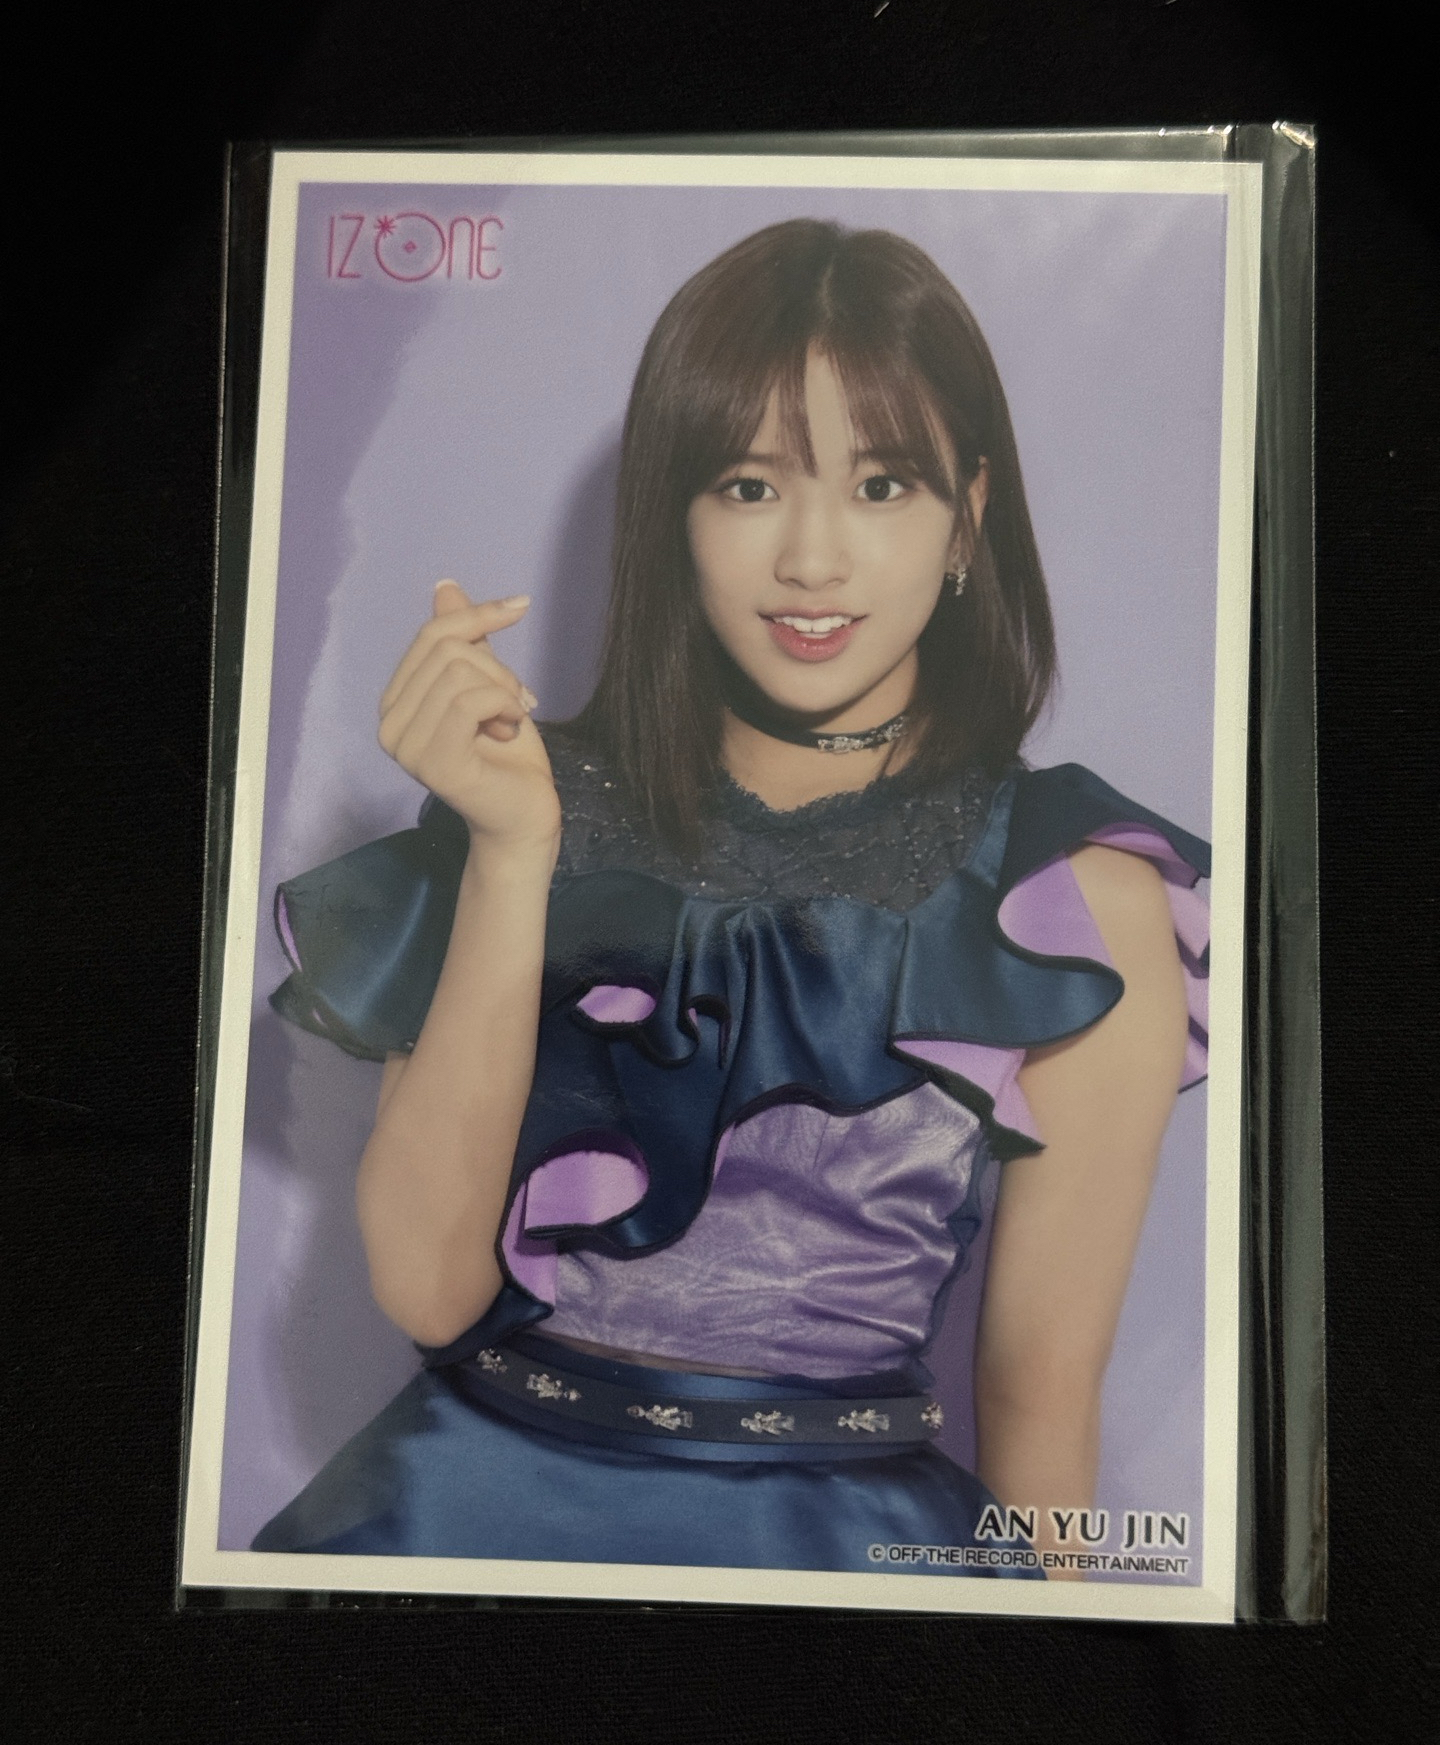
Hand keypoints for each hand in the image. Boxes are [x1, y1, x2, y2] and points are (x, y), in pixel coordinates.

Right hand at [378, 581, 560, 851]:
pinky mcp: (433, 763)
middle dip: (497, 667)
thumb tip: (445, 587)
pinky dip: (503, 705)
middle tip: (518, 701)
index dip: (479, 615)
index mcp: (396, 702)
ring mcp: (406, 747)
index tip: (521, 606)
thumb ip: (464, 640)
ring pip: (459, 673)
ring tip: (513, 719)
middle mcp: (389, 724)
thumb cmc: (508, 753)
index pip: (431, 636)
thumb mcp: (488, 683)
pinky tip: (511, 729)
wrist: (525, 813)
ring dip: (504, 690)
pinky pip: (469, 702)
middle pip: (447, 650)